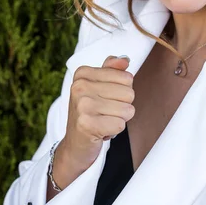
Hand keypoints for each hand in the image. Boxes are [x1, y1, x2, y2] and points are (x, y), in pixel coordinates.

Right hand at [55, 55, 134, 175]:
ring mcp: (82, 105)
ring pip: (128, 110)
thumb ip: (112, 71)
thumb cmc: (90, 114)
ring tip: (102, 122)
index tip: (104, 100)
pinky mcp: (86, 124)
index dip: (122, 92)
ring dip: (119, 120)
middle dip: (122, 107)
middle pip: (129, 93)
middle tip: (104, 114)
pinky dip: (114, 131)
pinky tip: (100, 132)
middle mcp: (80, 86)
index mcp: (83, 73)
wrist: (75, 144)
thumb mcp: (99, 88)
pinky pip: (121, 124)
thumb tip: (125, 59)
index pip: (127, 77)